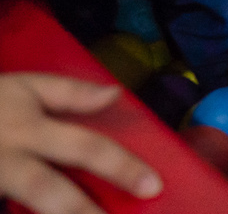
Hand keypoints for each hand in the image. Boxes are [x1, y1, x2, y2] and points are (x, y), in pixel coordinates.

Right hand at [0, 73, 161, 213]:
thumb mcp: (23, 86)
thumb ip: (68, 93)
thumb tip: (115, 94)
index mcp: (29, 129)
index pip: (84, 147)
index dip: (120, 167)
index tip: (153, 187)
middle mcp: (7, 159)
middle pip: (46, 191)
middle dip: (81, 211)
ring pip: (26, 204)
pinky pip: (3, 210)